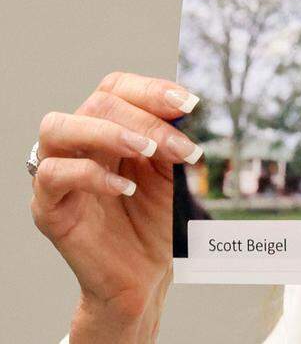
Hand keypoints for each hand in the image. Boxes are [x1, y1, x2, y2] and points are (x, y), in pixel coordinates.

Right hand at [29, 72, 202, 341]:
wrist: (146, 275)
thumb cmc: (157, 220)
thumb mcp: (172, 171)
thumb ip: (172, 139)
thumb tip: (185, 107)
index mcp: (108, 128)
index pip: (116, 88)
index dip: (151, 89)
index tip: (189, 103)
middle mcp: (78, 144)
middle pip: (97, 102)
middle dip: (146, 118)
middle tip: (181, 146)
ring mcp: (58, 174)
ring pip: (57, 127)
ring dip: (109, 132)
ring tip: (148, 152)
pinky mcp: (49, 207)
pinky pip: (53, 175)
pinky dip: (92, 174)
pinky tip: (125, 188)